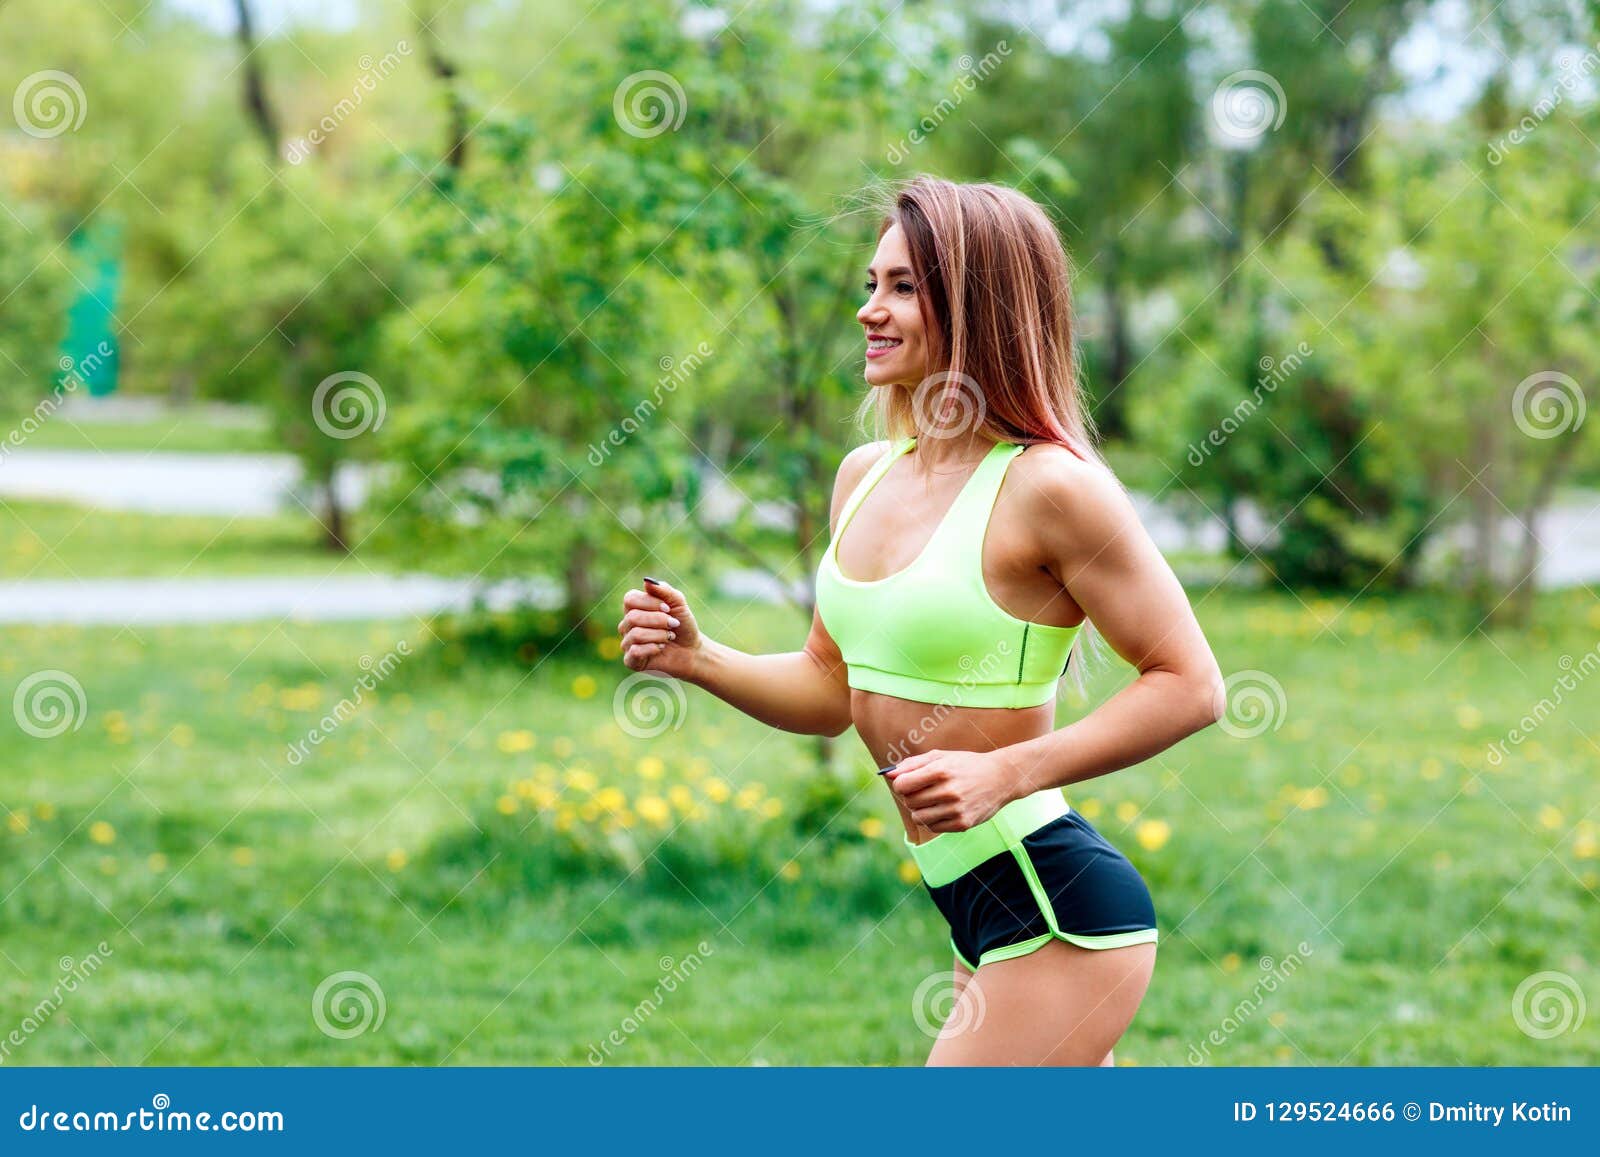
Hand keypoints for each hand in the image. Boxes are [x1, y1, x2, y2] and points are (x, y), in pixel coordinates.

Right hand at [618, 576, 702, 679]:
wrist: (692, 650)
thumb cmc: (683, 626)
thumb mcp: (678, 603)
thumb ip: (664, 590)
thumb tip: (646, 581)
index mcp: (634, 608)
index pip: (629, 599)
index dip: (650, 603)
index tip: (668, 608)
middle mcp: (627, 625)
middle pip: (633, 617)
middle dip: (659, 620)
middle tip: (673, 625)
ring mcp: (627, 643)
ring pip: (635, 634)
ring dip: (659, 635)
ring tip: (669, 637)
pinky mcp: (630, 661)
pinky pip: (635, 651)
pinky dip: (653, 648)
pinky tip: (661, 649)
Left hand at [884, 748, 1023, 833]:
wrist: (1000, 778)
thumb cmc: (966, 765)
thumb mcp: (941, 756)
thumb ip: (913, 764)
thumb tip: (889, 775)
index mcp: (941, 770)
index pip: (903, 785)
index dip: (900, 784)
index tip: (907, 782)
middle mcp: (949, 791)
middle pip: (909, 802)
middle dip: (910, 796)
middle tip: (922, 790)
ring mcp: (956, 809)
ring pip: (918, 817)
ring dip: (920, 810)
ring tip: (932, 801)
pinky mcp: (963, 823)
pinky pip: (933, 827)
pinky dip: (932, 820)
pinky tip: (943, 809)